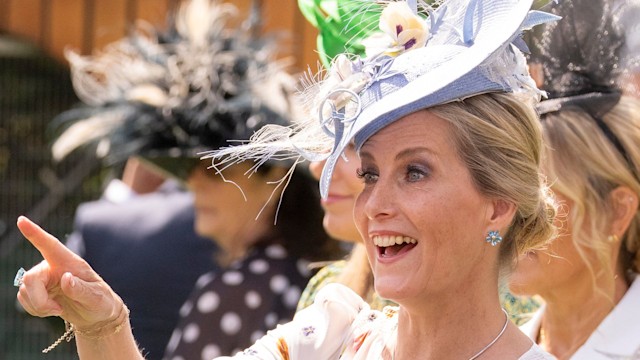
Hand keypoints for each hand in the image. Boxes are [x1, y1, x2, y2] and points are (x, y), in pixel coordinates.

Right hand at [15, 216, 123, 330]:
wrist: (96, 316)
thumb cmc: (101, 302)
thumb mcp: (96, 297)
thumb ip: (81, 289)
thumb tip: (66, 278)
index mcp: (70, 262)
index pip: (50, 245)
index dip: (35, 233)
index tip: (22, 220)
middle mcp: (54, 267)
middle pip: (30, 278)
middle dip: (38, 299)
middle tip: (56, 310)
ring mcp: (44, 278)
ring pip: (24, 290)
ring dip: (38, 306)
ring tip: (58, 309)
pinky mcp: (37, 291)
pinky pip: (23, 299)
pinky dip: (34, 309)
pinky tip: (51, 309)